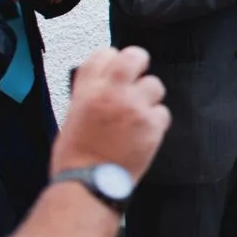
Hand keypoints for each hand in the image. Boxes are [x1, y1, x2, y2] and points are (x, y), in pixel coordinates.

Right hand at [53, 46, 169, 183]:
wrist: (89, 182)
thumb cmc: (76, 156)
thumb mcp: (73, 115)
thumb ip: (91, 93)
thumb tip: (105, 82)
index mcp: (87, 91)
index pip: (104, 54)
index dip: (112, 59)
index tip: (116, 66)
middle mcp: (112, 93)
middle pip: (135, 56)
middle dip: (138, 62)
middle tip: (138, 75)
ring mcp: (135, 107)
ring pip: (155, 85)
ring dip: (149, 97)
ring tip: (138, 114)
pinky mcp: (152, 125)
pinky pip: (163, 112)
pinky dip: (156, 121)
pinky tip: (143, 132)